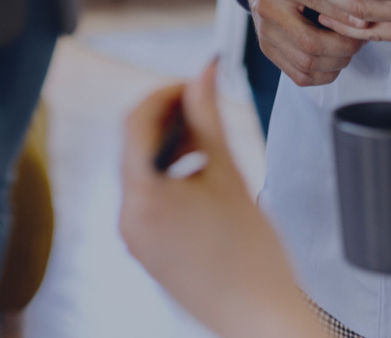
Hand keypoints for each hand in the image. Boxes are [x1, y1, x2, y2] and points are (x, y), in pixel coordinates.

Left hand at [119, 62, 317, 337]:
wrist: (261, 318)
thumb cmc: (252, 261)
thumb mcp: (229, 173)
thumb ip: (210, 118)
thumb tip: (202, 76)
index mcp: (142, 196)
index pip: (135, 122)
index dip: (163, 94)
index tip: (190, 84)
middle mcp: (129, 219)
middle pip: (134, 147)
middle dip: (167, 121)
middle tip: (201, 107)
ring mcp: (136, 239)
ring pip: (141, 174)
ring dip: (169, 150)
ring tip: (206, 143)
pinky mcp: (148, 253)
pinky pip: (148, 202)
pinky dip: (168, 181)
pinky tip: (201, 179)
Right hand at [237, 0, 366, 87]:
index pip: (315, 1)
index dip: (343, 13)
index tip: (365, 18)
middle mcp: (267, 9)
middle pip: (310, 41)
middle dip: (344, 44)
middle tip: (362, 37)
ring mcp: (265, 33)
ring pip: (306, 62)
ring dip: (336, 61)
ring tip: (351, 47)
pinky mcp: (268, 50)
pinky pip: (299, 74)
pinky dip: (323, 73)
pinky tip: (335, 59)